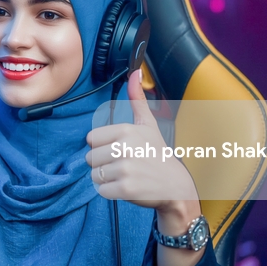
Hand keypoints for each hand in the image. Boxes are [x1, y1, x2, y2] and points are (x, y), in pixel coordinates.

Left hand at [85, 69, 200, 219]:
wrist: (176, 185)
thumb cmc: (158, 154)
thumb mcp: (148, 124)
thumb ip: (137, 99)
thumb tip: (134, 73)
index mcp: (126, 130)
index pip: (91, 140)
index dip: (102, 147)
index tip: (118, 150)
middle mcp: (125, 148)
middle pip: (90, 158)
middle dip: (103, 164)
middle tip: (124, 165)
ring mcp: (125, 169)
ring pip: (95, 175)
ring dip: (107, 179)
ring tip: (126, 176)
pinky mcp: (125, 188)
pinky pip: (102, 190)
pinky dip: (111, 192)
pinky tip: (127, 187)